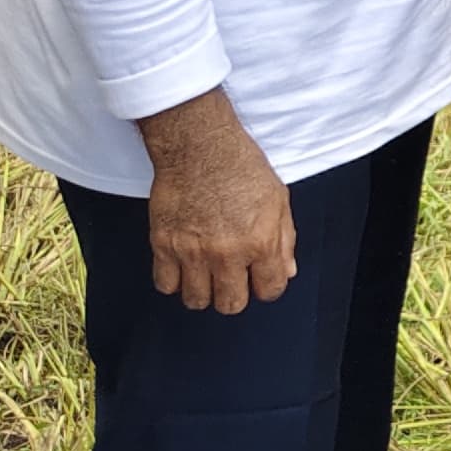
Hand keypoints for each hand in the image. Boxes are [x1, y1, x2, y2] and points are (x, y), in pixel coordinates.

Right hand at [136, 90, 293, 314]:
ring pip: (196, 301)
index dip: (268, 286)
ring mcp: (192, 252)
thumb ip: (284, 240)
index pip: (269, 290)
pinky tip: (183, 266)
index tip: (261, 279)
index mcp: (260, 241)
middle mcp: (226, 253)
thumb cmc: (240, 165)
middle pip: (230, 305)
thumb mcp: (278, 199)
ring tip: (207, 273)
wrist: (199, 145)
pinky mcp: (164, 245)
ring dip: (203, 291)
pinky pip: (165, 285)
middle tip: (233, 278)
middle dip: (235, 295)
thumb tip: (286, 270)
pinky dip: (174, 280)